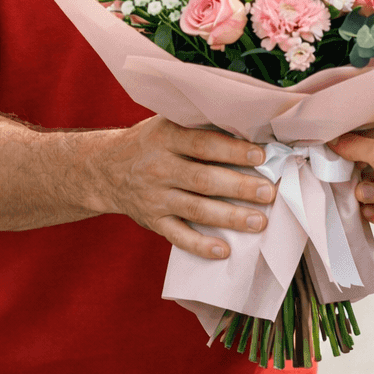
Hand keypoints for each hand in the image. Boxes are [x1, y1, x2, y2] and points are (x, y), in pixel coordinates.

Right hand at [88, 117, 276, 259]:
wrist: (105, 168)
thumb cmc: (150, 142)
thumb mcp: (167, 123)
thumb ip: (200, 126)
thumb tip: (248, 128)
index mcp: (166, 137)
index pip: (203, 144)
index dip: (233, 150)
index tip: (261, 156)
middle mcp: (159, 167)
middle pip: (204, 179)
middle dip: (239, 187)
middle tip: (269, 193)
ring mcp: (155, 197)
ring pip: (196, 209)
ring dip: (230, 217)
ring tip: (259, 221)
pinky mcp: (153, 221)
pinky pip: (178, 236)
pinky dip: (201, 245)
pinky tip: (224, 250)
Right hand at [331, 124, 373, 243]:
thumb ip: (355, 146)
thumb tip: (335, 141)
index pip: (373, 137)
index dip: (354, 141)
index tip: (335, 146)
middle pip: (370, 165)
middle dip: (357, 172)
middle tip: (344, 174)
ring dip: (366, 193)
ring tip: (363, 195)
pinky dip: (373, 212)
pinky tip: (368, 211)